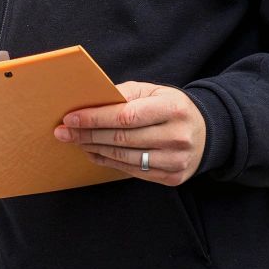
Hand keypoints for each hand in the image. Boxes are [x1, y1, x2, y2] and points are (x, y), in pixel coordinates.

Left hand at [54, 82, 205, 186]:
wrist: (205, 133)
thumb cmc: (170, 107)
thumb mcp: (153, 91)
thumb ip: (124, 94)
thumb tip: (89, 101)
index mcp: (173, 109)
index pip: (126, 116)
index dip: (95, 118)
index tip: (70, 118)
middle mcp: (177, 137)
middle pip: (122, 138)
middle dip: (87, 135)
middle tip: (63, 132)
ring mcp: (176, 160)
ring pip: (125, 158)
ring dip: (95, 149)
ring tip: (75, 141)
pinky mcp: (172, 177)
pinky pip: (132, 171)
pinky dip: (109, 162)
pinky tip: (94, 153)